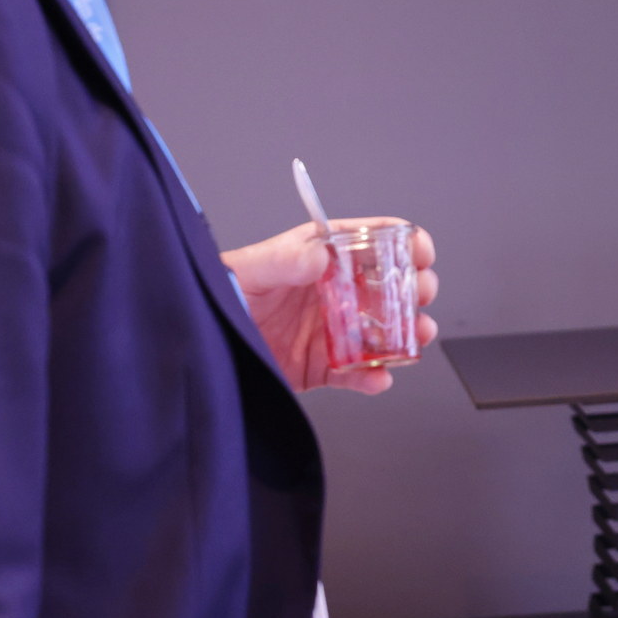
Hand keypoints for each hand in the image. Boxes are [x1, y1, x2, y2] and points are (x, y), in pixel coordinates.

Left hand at [222, 218, 438, 393]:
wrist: (196, 346)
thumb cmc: (218, 295)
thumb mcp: (247, 270)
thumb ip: (284, 260)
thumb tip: (320, 255)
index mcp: (318, 257)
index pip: (369, 239)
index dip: (402, 240)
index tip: (419, 250)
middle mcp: (332, 292)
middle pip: (389, 284)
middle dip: (415, 288)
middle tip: (421, 294)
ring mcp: (331, 330)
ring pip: (385, 330)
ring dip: (409, 332)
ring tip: (416, 336)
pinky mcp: (323, 367)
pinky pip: (358, 373)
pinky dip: (374, 378)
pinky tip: (378, 377)